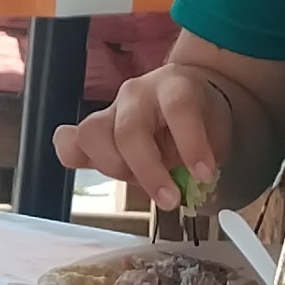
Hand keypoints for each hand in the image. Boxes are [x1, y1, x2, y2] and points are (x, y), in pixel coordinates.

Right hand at [52, 63, 238, 206]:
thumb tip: (192, 187)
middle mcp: (138, 92)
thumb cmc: (202, 118)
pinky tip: (96, 169)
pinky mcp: (94, 127)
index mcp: (175, 86)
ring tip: (137, 181)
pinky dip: (74, 158)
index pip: (178, 107)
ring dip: (114, 168)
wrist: (186, 94)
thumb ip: (203, 157)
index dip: (191, 143)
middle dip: (148, 171)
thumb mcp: (216, 133)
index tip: (205, 175)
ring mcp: (110, 108)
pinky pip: (68, 141)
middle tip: (170, 198)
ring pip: (91, 134)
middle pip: (129, 129)